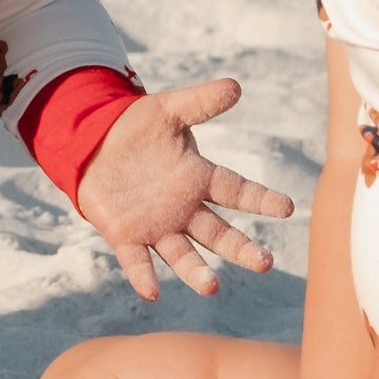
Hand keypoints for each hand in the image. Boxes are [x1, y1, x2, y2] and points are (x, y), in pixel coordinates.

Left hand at [75, 77, 292, 300]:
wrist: (91, 143)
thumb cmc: (135, 128)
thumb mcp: (168, 111)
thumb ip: (201, 102)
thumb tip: (236, 87)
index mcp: (198, 178)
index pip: (236, 190)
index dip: (261, 199)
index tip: (287, 207)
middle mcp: (183, 209)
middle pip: (218, 233)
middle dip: (241, 248)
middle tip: (265, 263)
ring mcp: (156, 226)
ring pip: (183, 255)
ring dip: (197, 272)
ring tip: (212, 287)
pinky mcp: (126, 235)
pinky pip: (137, 260)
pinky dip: (144, 275)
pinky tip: (152, 291)